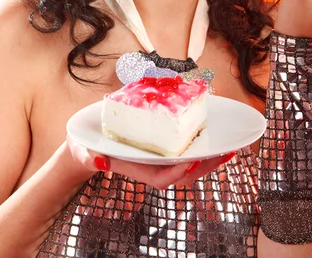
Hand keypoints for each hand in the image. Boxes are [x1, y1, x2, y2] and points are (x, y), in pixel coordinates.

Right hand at [67, 135, 234, 189]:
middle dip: (204, 165)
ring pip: (187, 163)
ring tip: (228, 145)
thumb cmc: (85, 146)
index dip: (178, 172)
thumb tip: (98, 160)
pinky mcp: (160, 147)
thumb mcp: (83, 150)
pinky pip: (183, 150)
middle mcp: (149, 165)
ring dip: (208, 157)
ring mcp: (156, 158)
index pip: (160, 177)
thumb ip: (89, 157)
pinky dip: (199, 144)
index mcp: (134, 168)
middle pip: (181, 172)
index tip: (192, 159)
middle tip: (224, 151)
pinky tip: (211, 134)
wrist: (87, 144)